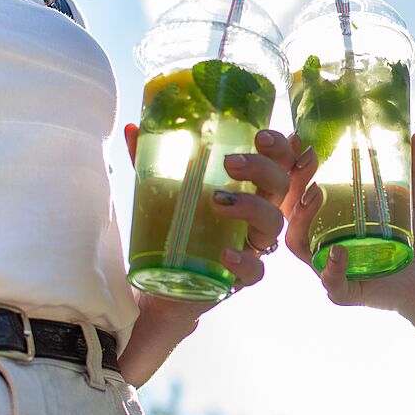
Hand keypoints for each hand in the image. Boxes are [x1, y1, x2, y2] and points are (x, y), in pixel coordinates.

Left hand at [118, 124, 298, 385]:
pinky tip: (225, 254)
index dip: (280, 147)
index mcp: (248, 189)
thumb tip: (134, 128)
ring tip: (218, 202)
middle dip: (263, 170)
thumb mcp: (163, 191)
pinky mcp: (241, 277)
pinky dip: (244, 261)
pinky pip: (257, 271)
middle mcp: (258, 215)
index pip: (278, 162)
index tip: (261, 135)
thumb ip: (152, 161)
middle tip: (231, 163)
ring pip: (274, 223)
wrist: (163, 286)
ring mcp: (253, 246)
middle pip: (281, 187)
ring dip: (252, 207)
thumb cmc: (174, 230)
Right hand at [284, 125, 414, 319]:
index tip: (297, 138)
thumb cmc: (413, 240)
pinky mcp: (346, 291)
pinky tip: (339, 251)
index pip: (296, 186)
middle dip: (289, 183)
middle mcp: (320, 238)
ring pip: (298, 243)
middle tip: (307, 160)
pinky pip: (330, 282)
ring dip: (301, 219)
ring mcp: (328, 265)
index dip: (289, 163)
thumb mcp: (413, 199)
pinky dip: (332, 267)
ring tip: (315, 196)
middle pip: (287, 210)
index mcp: (328, 215)